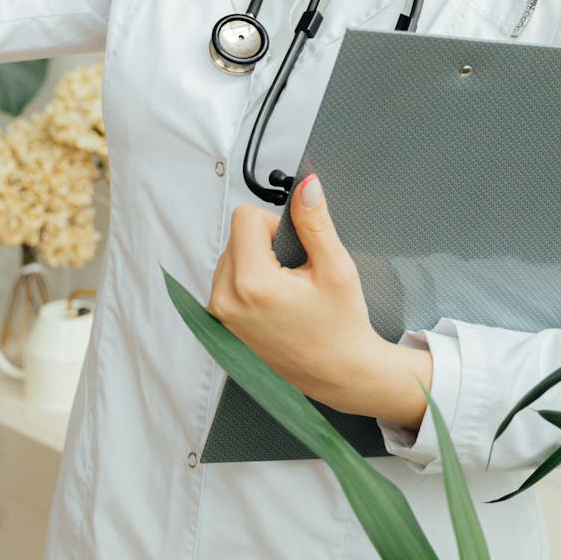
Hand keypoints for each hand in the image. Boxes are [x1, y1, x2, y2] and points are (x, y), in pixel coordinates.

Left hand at [208, 172, 405, 415]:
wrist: (338, 374)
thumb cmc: (341, 327)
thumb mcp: (336, 268)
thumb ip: (315, 222)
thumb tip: (306, 186)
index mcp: (251, 283)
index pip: (245, 216)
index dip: (276, 224)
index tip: (296, 250)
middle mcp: (225, 299)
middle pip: (236, 236)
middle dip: (266, 243)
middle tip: (296, 273)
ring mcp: (219, 315)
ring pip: (231, 256)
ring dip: (257, 262)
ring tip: (286, 290)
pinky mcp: (220, 324)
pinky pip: (226, 280)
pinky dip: (248, 281)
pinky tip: (274, 302)